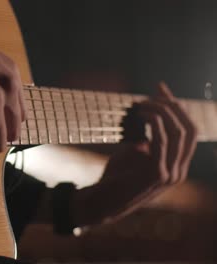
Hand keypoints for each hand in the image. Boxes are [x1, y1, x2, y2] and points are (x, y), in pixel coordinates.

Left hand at [71, 82, 197, 225]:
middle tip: (155, 92)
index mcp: (177, 166)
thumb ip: (146, 140)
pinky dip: (154, 122)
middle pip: (190, 129)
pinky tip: (142, 113)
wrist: (102, 202)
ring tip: (142, 103)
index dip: (178, 107)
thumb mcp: (134, 154)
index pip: (189, 131)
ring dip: (161, 111)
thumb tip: (149, 116)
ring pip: (179, 132)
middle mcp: (179, 171)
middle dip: (173, 106)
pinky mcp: (157, 174)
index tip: (161, 89)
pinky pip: (162, 141)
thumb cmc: (115, 177)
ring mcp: (170, 174)